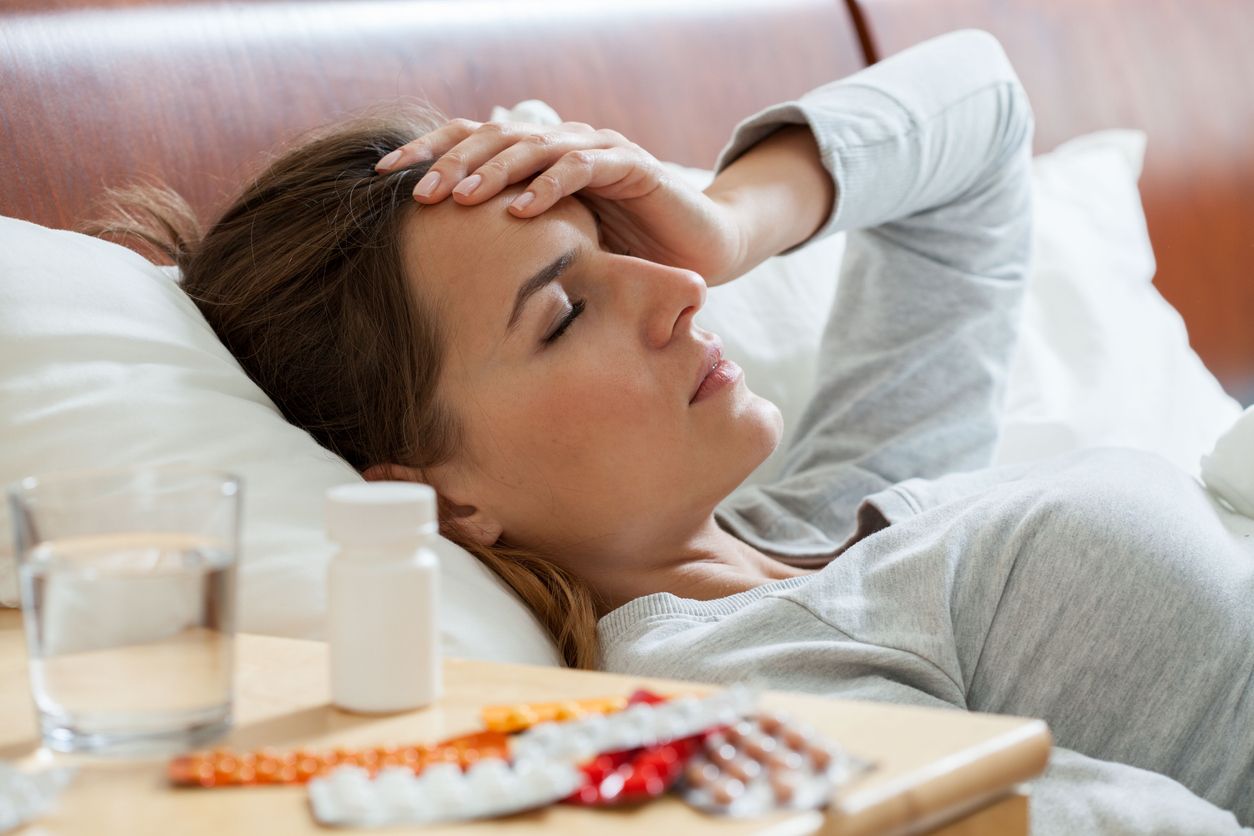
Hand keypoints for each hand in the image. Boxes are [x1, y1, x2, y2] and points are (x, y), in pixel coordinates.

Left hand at [374, 119, 748, 285]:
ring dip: (493, 171)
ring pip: (534, 147)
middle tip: (416, 194)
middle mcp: (564, 144)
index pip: (474, 141)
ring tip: (459, 198)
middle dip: (452, 162)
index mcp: (540, 158)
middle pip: (496, 136)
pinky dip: (551, 186)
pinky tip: (521, 211)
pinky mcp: (633, 168)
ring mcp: (599, 150)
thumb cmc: (627, 251)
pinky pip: (585, 168)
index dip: (430, 153)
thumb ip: (514, 242)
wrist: (701, 248)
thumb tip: (447, 268)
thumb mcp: (559, 246)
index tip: (382, 180)